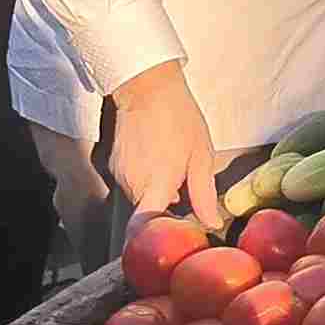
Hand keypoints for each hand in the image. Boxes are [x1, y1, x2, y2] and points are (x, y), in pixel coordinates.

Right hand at [110, 61, 225, 230]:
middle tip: (186, 189)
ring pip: (141, 198)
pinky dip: (147, 179)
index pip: (144, 229)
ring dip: (158, 192)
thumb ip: (204, 194)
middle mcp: (132, 185)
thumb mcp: (201, 155)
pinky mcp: (114, 165)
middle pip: (148, 214)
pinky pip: (133, 183)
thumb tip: (211, 222)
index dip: (156, 238)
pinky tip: (159, 158)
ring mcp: (120, 175)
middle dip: (167, 209)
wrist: (147, 86)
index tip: (172, 238)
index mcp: (155, 185)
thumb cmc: (177, 117)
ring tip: (173, 166)